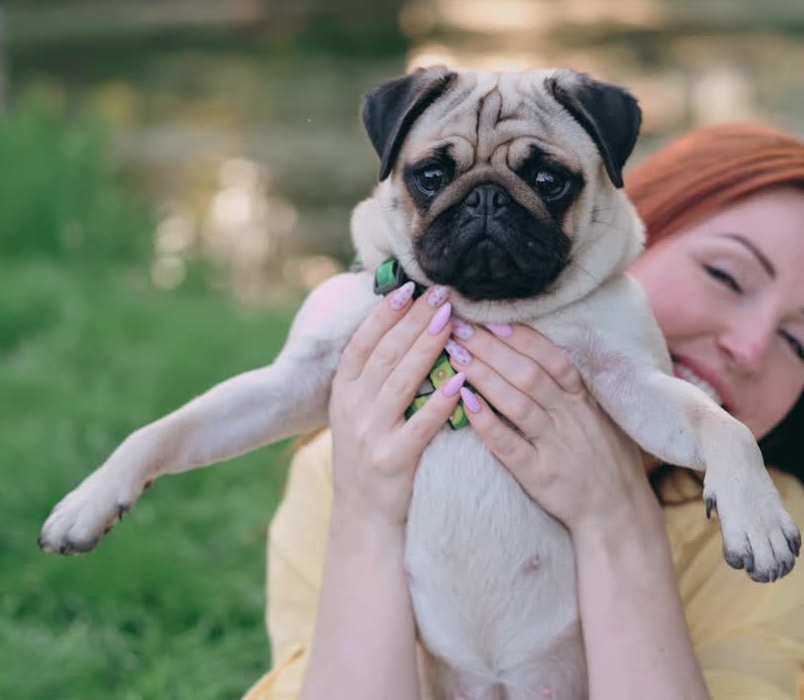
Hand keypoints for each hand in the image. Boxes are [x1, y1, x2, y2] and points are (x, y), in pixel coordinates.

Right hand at [328, 282, 466, 526]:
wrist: (363, 516)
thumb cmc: (368, 455)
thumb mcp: (357, 412)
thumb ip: (372, 375)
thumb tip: (398, 326)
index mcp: (343, 392)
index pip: (363, 343)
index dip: (385, 315)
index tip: (408, 288)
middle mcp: (352, 409)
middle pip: (386, 355)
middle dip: (415, 321)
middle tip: (441, 295)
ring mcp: (371, 435)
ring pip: (402, 381)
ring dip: (427, 347)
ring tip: (450, 321)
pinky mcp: (393, 460)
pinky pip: (421, 424)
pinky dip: (441, 401)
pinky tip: (460, 380)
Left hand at [446, 320, 656, 536]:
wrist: (619, 512)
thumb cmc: (607, 459)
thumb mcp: (601, 416)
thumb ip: (573, 388)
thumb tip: (538, 352)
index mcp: (585, 400)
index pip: (552, 359)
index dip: (522, 337)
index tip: (492, 319)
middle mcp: (571, 417)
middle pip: (528, 374)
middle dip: (491, 348)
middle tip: (460, 327)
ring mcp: (555, 445)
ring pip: (517, 402)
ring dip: (483, 375)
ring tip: (455, 355)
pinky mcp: (539, 474)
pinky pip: (508, 445)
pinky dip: (486, 422)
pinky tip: (464, 401)